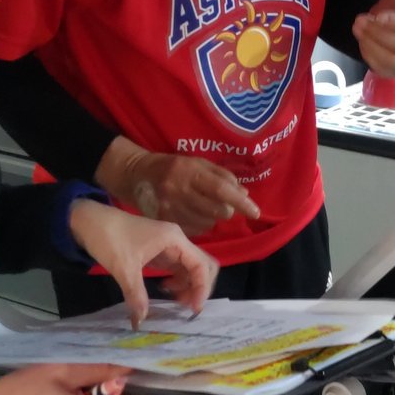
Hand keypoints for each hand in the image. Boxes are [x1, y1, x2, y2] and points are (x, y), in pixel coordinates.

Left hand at [69, 200, 219, 323]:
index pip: (201, 265)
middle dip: (198, 287)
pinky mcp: (159, 250)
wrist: (88, 220)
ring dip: (188, 286)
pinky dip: (177, 281)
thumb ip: (136, 295)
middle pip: (202, 265)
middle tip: (186, 307)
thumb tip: (140, 322)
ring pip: (190, 268)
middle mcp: (176, 240)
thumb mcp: (123, 268)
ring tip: (174, 302)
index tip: (193, 309)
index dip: (202, 288)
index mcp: (174, 239)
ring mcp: (168, 245)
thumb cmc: (109, 238)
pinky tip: (164, 290)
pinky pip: (177, 267)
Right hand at [95, 138, 261, 238]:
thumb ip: (223, 177)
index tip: (255, 212)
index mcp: (190, 172)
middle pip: (218, 210)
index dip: (240, 202)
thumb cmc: (174, 167)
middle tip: (221, 203)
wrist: (138, 174)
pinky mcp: (164, 222)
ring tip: (201, 206)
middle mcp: (179, 190)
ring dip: (212, 218)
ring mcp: (170, 208)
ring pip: (208, 224)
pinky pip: (195, 231)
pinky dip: (200, 224)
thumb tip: (244, 194)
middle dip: (227, 210)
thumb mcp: (198, 163)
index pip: (221, 189)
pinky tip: (192, 214)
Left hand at [352, 0, 394, 77]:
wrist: (385, 21)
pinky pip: (381, 68)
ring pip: (391, 59)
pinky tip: (363, 40)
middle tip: (360, 19)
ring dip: (371, 43)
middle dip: (378, 32)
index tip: (379, 15)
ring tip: (358, 27)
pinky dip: (368, 54)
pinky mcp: (394, 71)